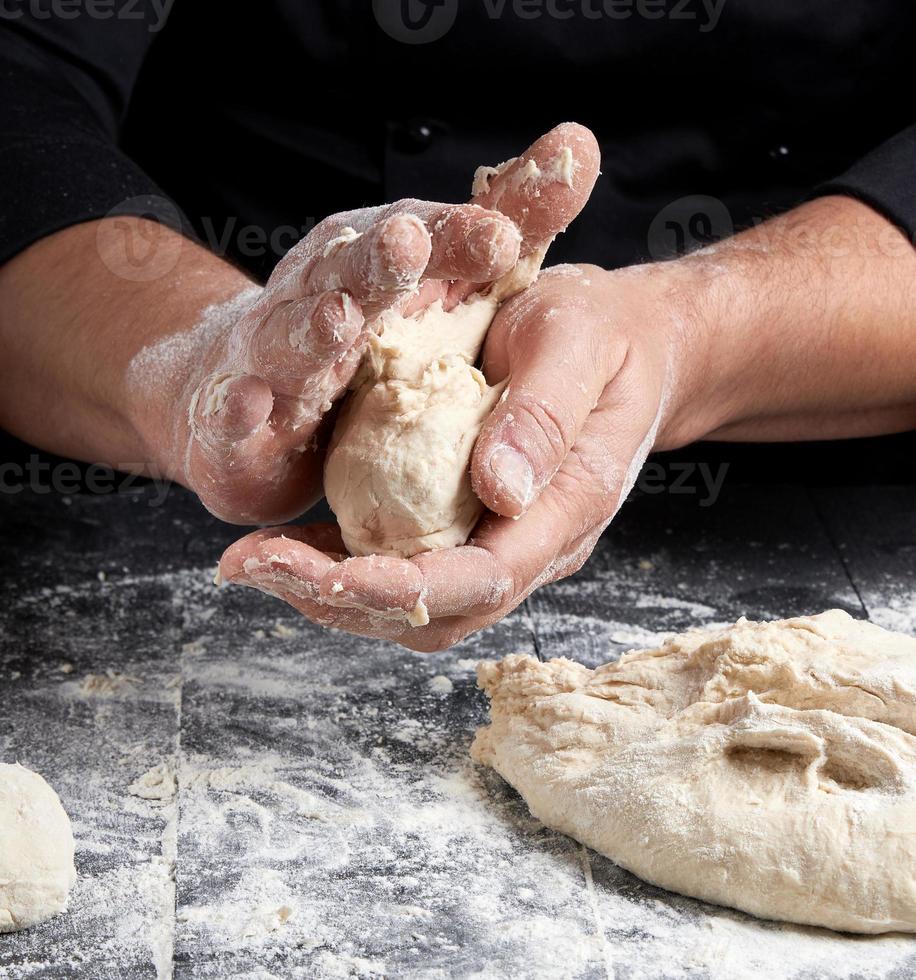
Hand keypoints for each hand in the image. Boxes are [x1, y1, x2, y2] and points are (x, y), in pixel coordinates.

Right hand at [138, 201, 528, 524]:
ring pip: (291, 337)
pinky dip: (239, 408)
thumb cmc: (357, 327)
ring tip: (338, 321)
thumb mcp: (439, 271)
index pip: (420, 237)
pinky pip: (235, 412)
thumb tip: (578, 142)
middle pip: (349, 273)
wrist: (242, 385)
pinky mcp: (240, 417)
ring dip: (312, 328)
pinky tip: (249, 405)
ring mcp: (273, 353)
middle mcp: (320, 292)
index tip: (502, 235)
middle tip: (407, 244)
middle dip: (377, 261)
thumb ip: (505, 220)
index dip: (456, 235)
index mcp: (374, 261)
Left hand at [218, 254, 702, 648]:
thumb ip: (545, 412)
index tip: (327, 575)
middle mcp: (533, 542)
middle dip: (342, 599)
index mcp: (568, 505)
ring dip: (333, 594)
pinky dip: (344, 567)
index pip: (485, 578)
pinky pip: (407, 565)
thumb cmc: (606, 333)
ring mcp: (502, 539)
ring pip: (416, 605)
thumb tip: (498, 489)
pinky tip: (291, 547)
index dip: (403, 587)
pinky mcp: (471, 523)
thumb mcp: (578, 341)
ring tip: (256, 563)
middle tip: (254, 566)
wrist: (628, 344)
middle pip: (438, 610)